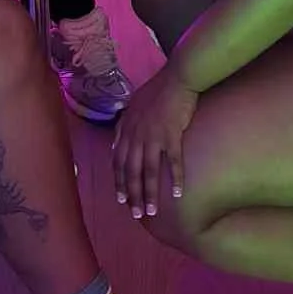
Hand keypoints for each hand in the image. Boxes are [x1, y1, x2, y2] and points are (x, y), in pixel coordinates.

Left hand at [112, 65, 197, 220]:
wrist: (177, 79)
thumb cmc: (157, 91)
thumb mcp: (133, 107)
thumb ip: (123, 126)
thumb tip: (115, 143)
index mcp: (127, 129)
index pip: (118, 161)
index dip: (119, 182)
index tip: (122, 200)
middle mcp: (137, 135)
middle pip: (131, 171)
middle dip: (132, 195)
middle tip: (136, 214)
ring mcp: (154, 136)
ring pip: (149, 171)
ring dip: (149, 193)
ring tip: (151, 211)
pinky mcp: (172, 135)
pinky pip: (173, 162)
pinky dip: (175, 179)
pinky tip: (178, 194)